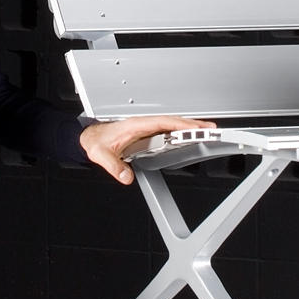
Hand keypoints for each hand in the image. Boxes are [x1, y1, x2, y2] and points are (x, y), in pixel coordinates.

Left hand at [80, 113, 209, 186]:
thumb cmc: (95, 141)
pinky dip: (178, 132)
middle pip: (171, 122)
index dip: (180, 124)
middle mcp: (142, 124)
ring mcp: (144, 128)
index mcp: (135, 125)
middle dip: (192, 124)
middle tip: (210, 128)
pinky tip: (186, 136)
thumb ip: (114, 166)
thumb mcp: (101, 155)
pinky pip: (165, 130)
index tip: (195, 127)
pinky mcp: (144, 134)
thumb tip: (126, 177)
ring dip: (187, 127)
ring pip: (170, 125)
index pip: (163, 122)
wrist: (88, 138)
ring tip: (204, 131)